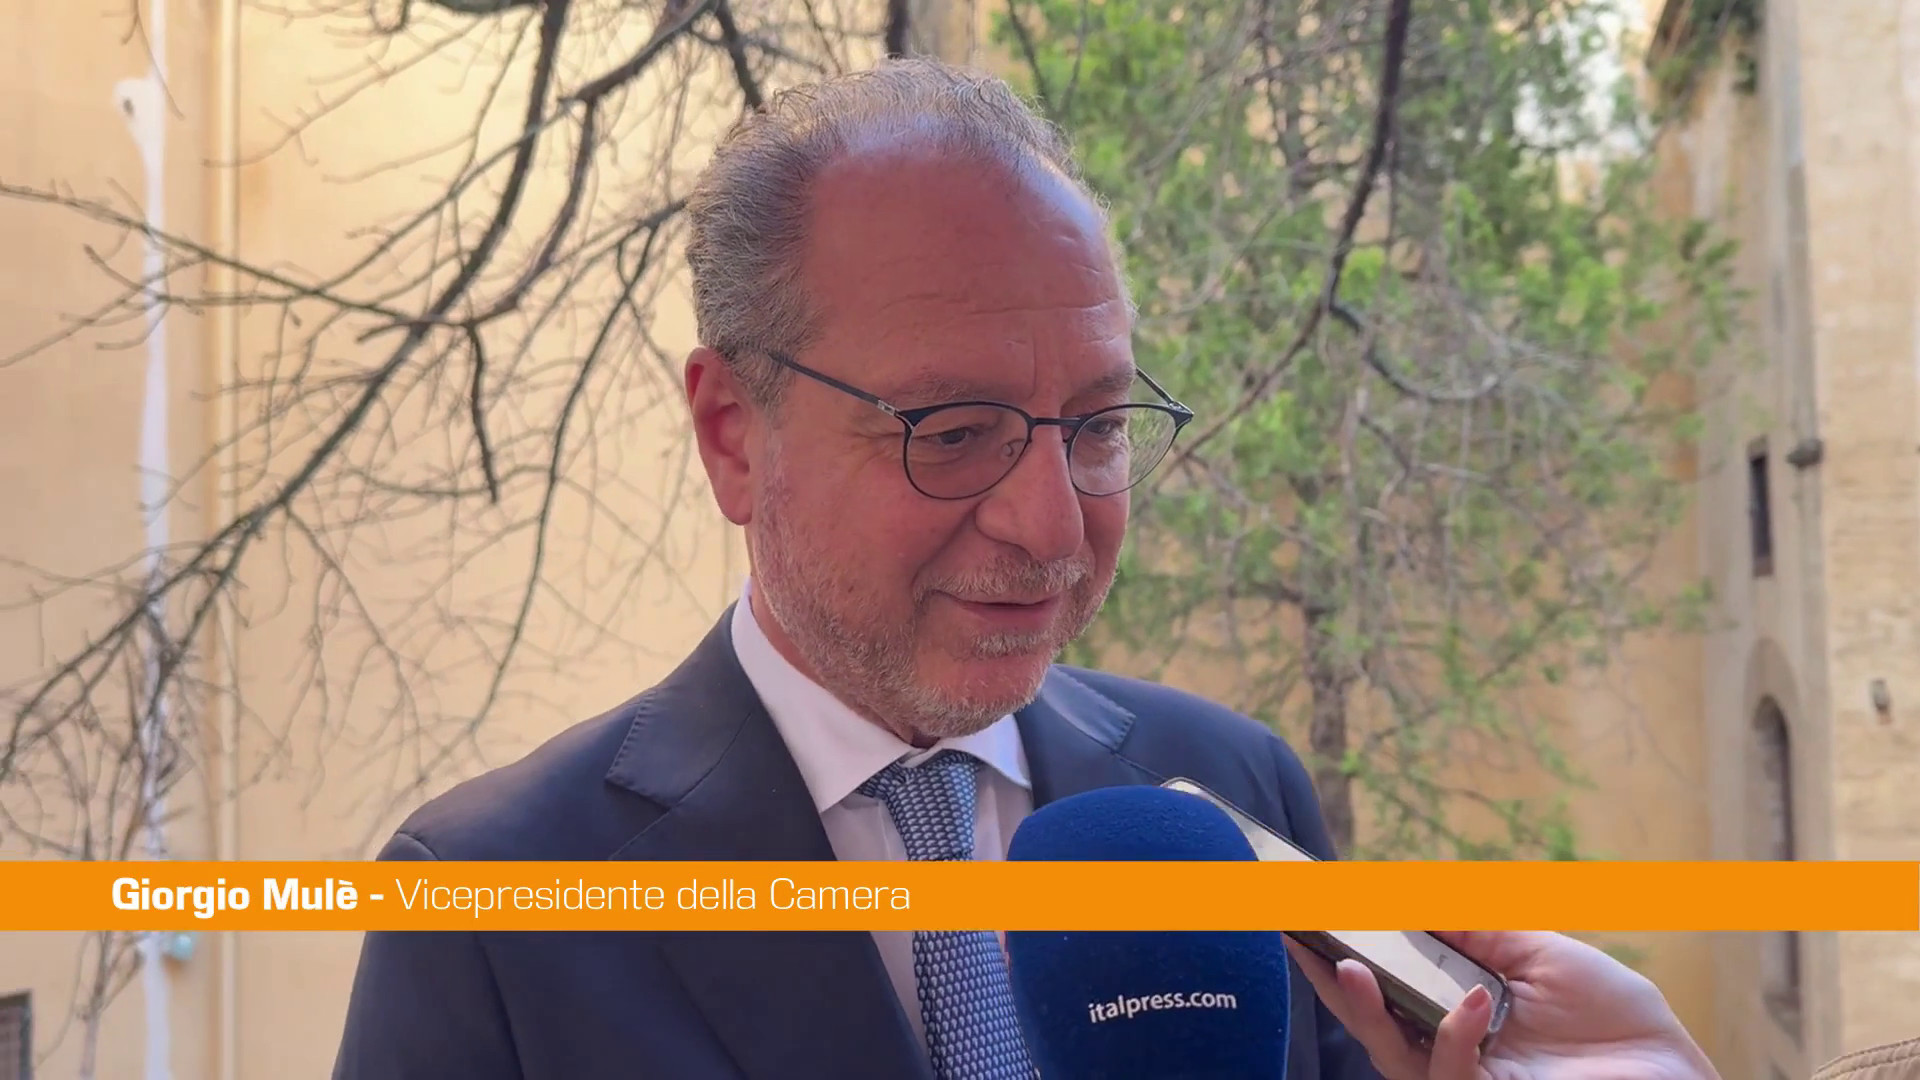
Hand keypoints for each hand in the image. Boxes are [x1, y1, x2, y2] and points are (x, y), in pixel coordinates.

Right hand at [1287, 931, 1720, 1079]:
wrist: (1673, 1074)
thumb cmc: (1615, 1021)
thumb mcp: (1541, 953)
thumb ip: (1477, 927)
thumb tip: (1410, 893)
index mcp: (1458, 1015)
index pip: (1385, 989)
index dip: (1341, 957)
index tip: (1304, 917)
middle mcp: (1452, 1053)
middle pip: (1372, 1024)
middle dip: (1329, 984)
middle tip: (1300, 940)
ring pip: (1394, 1056)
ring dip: (1366, 1010)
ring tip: (1353, 967)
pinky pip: (1453, 1075)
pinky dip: (1456, 1035)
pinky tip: (1472, 1001)